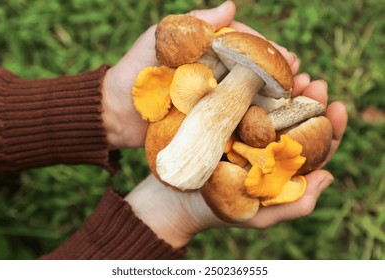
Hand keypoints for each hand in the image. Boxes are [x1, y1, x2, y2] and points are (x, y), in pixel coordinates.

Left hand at [101, 1, 300, 148]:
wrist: (114, 113)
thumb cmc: (135, 72)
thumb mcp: (159, 38)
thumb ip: (194, 22)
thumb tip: (231, 5)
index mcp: (207, 56)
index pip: (245, 50)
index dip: (268, 53)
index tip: (289, 58)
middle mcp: (214, 79)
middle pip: (254, 75)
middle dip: (279, 77)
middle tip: (302, 80)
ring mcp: (211, 104)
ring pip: (250, 100)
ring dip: (276, 100)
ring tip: (300, 100)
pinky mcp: (206, 127)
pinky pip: (233, 124)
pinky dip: (255, 124)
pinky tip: (276, 126)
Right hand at [125, 79, 347, 247]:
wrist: (170, 201)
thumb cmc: (214, 211)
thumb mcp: (258, 215)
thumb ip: (294, 204)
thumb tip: (328, 176)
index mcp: (279, 167)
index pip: (314, 147)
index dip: (330, 127)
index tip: (336, 107)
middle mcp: (264, 146)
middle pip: (295, 119)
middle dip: (309, 99)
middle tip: (313, 82)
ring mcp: (243, 131)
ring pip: (270, 105)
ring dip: (284, 87)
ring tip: (293, 70)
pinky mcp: (222, 121)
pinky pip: (242, 101)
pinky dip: (252, 86)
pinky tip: (256, 72)